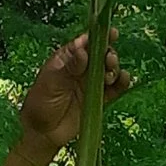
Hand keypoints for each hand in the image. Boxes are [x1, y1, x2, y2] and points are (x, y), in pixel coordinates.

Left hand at [18, 30, 129, 153]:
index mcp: (67, 59)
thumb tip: (83, 50)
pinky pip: (115, 88)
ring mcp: (91, 83)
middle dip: (108, 54)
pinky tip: (124, 79)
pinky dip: (122, 83)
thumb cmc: (41, 103)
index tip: (110, 33)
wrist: (43, 133)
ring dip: (114, 68)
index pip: (85, 44)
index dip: (98, 37)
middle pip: (101, 55)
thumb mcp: (52, 82)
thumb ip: (69, 67)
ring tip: (110, 74)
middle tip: (108, 59)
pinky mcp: (100, 98)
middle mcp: (81, 68)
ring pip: (109, 69)